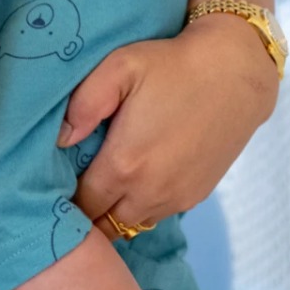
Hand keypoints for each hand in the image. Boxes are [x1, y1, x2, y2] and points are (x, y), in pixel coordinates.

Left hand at [61, 13, 279, 231]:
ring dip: (113, 211)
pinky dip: (140, 205)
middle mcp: (149, 192)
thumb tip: (61, 141)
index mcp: (124, 165)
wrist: (237, 73)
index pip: (80, 205)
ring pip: (130, 223)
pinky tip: (137, 178)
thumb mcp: (121, 66)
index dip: (63, 197)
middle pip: (103, 224)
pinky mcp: (196, 196)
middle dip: (85, 211)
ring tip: (103, 184)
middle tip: (74, 186)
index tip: (52, 183)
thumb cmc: (173, 65)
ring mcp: (176, 198)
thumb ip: (84, 104)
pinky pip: (156, 215)